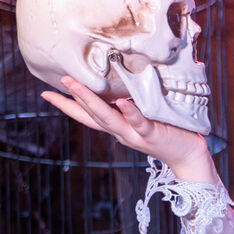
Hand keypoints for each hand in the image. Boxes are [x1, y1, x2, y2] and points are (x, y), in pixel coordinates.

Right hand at [40, 75, 215, 181]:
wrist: (188, 155)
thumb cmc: (167, 129)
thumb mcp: (141, 115)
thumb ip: (128, 102)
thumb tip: (117, 79)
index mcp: (116, 126)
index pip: (86, 115)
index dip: (66, 105)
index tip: (45, 93)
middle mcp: (120, 132)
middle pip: (91, 115)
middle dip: (73, 98)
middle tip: (59, 79)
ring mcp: (135, 134)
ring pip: (108, 119)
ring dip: (91, 101)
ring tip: (76, 84)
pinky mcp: (153, 134)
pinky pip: (139, 123)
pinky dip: (130, 113)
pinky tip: (122, 102)